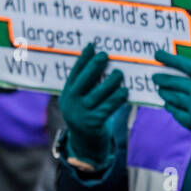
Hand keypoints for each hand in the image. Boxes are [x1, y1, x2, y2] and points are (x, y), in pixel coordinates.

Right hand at [58, 43, 127, 165]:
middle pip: (83, 82)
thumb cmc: (88, 115)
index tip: (91, 46)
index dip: (82, 59)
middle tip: (105, 55)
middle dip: (94, 67)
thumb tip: (100, 62)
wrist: (86, 143)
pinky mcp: (93, 123)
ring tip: (119, 73)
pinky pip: (107, 108)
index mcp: (66, 95)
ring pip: (97, 94)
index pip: (73, 74)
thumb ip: (87, 86)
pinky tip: (124, 91)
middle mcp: (70, 104)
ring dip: (110, 82)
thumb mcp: (81, 101)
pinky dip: (117, 99)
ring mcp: (81, 114)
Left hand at [152, 50, 190, 160]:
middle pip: (174, 82)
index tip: (158, 55)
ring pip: (172, 97)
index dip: (170, 59)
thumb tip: (181, 70)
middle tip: (155, 77)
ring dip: (164, 92)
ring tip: (161, 90)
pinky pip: (175, 112)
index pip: (186, 65)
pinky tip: (169, 104)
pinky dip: (171, 107)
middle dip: (162, 79)